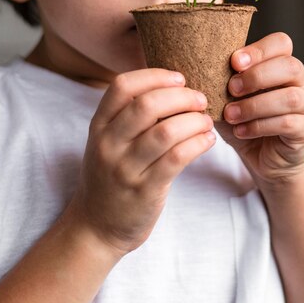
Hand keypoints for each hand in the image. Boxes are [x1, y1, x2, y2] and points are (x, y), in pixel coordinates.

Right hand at [69, 69, 214, 256]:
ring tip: (206, 121)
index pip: (122, 86)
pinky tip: (207, 140)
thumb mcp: (107, 141)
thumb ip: (129, 116)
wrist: (96, 227)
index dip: (155, 76)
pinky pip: (177, 159)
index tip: (179, 78)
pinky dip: (198, 143)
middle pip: (147, 105)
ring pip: (166, 132)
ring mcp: (125, 169)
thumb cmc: (110, 176)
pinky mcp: (145, 191)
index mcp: (99, 126)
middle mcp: (108, 144)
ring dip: (194, 121)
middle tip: (200, 99)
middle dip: (181, 96)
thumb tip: (172, 85)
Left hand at [217, 32, 303, 186]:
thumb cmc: (245, 122)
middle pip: (290, 66)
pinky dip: (259, 126)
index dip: (259, 50)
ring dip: (255, 105)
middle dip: (257, 76)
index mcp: (281, 65)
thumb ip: (221, 82)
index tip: (234, 62)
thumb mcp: (228, 99)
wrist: (262, 159)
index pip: (281, 42)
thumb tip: (198, 70)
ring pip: (290, 97)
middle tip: (231, 89)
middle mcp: (300, 81)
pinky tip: (241, 131)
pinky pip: (287, 123)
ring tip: (230, 114)